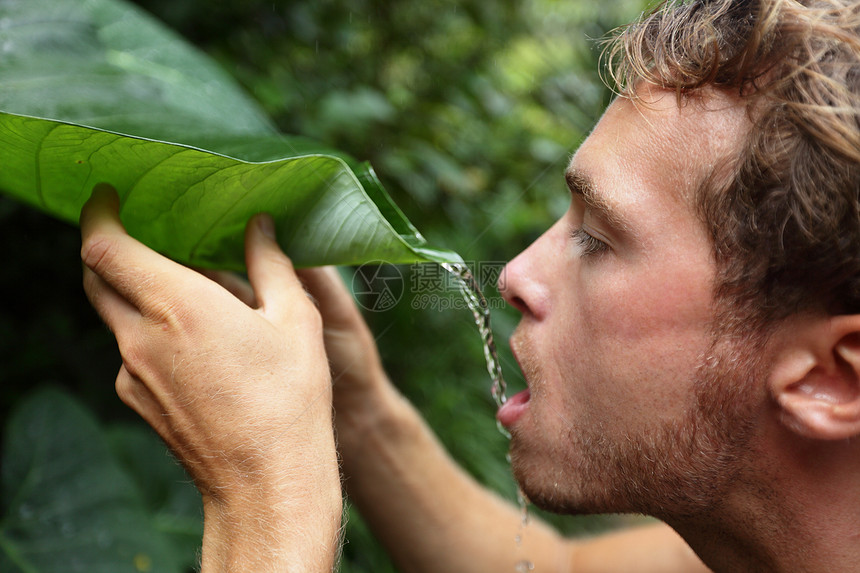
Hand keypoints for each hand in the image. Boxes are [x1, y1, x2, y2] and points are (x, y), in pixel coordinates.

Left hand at [80, 184, 340, 570]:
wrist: (266, 481)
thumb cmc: (288, 399)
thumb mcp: (295, 320)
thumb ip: (270, 263)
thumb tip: (260, 225)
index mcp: (177, 304)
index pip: (104, 246)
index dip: (98, 214)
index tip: (110, 196)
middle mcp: (141, 336)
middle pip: (96, 277)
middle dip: (109, 249)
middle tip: (143, 234)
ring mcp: (133, 373)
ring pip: (115, 316)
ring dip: (135, 294)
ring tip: (183, 292)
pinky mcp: (137, 401)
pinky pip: (130, 352)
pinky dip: (148, 332)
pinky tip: (194, 344)